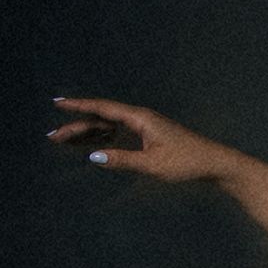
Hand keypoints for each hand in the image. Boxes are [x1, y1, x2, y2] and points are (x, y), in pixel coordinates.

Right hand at [49, 95, 237, 182]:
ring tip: (64, 141)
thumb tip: (93, 157)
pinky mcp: (149, 137)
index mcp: (140, 118)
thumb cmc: (186, 162)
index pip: (103, 109)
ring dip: (87, 133)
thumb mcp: (152, 164)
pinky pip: (119, 134)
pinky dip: (103, 139)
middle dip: (76, 126)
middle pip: (101, 118)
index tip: (57, 102)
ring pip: (108, 127)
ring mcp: (145, 127)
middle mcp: (140, 118)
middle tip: (53, 137)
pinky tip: (91, 146)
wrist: (214, 164)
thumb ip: (122, 160)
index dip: (79, 106)